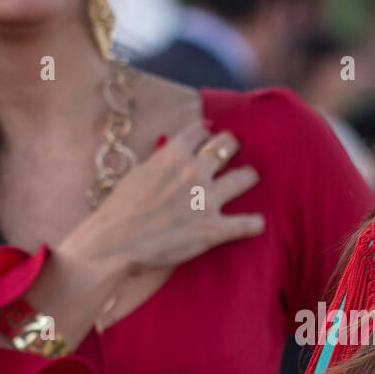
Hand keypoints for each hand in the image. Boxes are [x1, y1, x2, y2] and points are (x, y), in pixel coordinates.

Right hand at [61, 119, 263, 278]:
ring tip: (249, 177)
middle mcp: (195, 172)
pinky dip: (254, 223)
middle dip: (232, 144)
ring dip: (249, 175)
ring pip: (244, 177)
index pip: (199, 132)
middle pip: (226, 146)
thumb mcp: (138, 174)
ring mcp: (207, 200)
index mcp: (173, 155)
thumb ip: (161, 162)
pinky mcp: (214, 229)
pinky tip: (257, 223)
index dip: (206, 132)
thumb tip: (171, 154)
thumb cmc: (120, 210)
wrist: (117, 241)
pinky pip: (247, 224)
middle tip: (234, 147)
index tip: (210, 133)